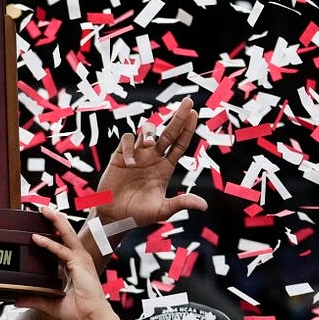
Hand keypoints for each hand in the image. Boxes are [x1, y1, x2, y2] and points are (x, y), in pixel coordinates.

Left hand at [16, 207, 112, 319]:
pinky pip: (61, 250)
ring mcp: (80, 259)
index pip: (61, 244)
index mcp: (74, 266)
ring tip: (43, 210)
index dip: (51, 235)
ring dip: (54, 221)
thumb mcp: (52, 304)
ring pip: (66, 235)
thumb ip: (35, 299)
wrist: (92, 316)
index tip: (40, 227)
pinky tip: (36, 238)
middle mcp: (78, 259)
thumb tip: (18, 300)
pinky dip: (48, 243)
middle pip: (65, 234)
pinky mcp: (78, 263)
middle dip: (54, 220)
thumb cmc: (79, 310)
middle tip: (42, 209)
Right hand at [95, 98, 207, 227]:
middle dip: (178, 117)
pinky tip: (130, 164)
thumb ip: (180, 203)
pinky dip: (130, 148)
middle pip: (168, 132)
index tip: (194, 113)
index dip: (187, 129)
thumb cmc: (138, 215)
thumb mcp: (162, 210)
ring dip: (150, 133)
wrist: (114, 218)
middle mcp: (153, 158)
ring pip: (147, 131)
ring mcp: (137, 155)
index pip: (179, 144)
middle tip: (188, 102)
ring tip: (150, 145)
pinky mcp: (120, 156)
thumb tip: (204, 206)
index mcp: (165, 167)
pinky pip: (127, 141)